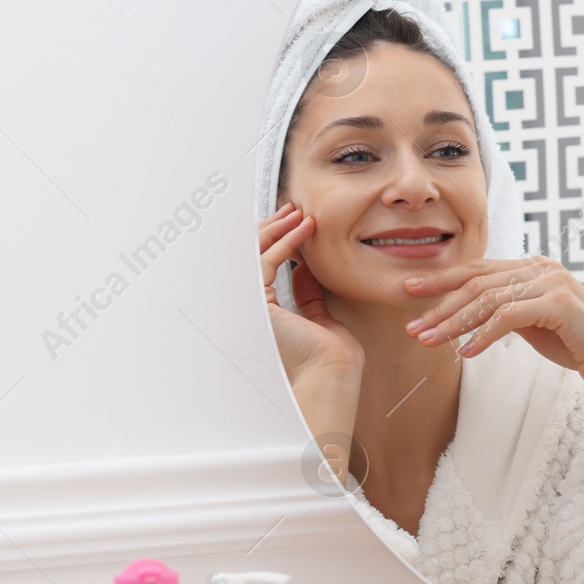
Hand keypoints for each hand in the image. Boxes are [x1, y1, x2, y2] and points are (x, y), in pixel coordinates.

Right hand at [259, 203, 363, 439]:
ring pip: (255, 256)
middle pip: (253, 260)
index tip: (297, 226)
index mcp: (267, 318)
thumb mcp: (320, 318)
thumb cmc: (332, 358)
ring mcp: (251, 309)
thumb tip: (302, 269)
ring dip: (277, 230)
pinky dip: (284, 241)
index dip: (279, 244)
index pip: (265, 272)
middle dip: (273, 231)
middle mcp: (254, 313)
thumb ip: (307, 295)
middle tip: (293, 210)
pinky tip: (303, 230)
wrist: (332, 374)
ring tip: (298, 213)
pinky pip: (266, 262)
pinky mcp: (257, 304)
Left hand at [401, 256, 583, 391]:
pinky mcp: (558, 303)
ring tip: (428, 342)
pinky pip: (508, 317)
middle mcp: (541, 267)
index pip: (477, 269)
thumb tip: (471, 312)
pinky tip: (464, 353)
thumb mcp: (533, 321)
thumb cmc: (575, 342)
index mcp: (532, 267)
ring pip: (488, 300)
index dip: (441, 279)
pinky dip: (482, 335)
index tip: (409, 291)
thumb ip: (507, 309)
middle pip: (477, 282)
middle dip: (439, 304)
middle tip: (411, 325)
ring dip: (453, 323)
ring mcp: (551, 282)